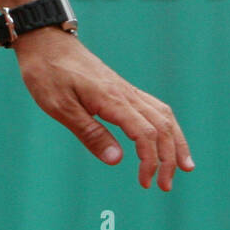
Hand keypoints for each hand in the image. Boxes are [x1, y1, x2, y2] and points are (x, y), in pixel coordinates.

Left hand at [14, 29, 194, 190]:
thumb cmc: (48, 74)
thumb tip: (117, 160)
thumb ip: (89, 133)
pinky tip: (166, 138)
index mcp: (112, 100)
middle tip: (166, 186)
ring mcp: (126, 90)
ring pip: (164, 117)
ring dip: (176, 143)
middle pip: (163, 128)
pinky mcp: (122, 89)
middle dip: (169, 159)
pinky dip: (166, 127)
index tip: (145, 182)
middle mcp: (126, 94)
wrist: (46, 42)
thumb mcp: (59, 107)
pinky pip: (155, 108)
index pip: (145, 134)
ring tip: (183, 166)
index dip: (150, 161)